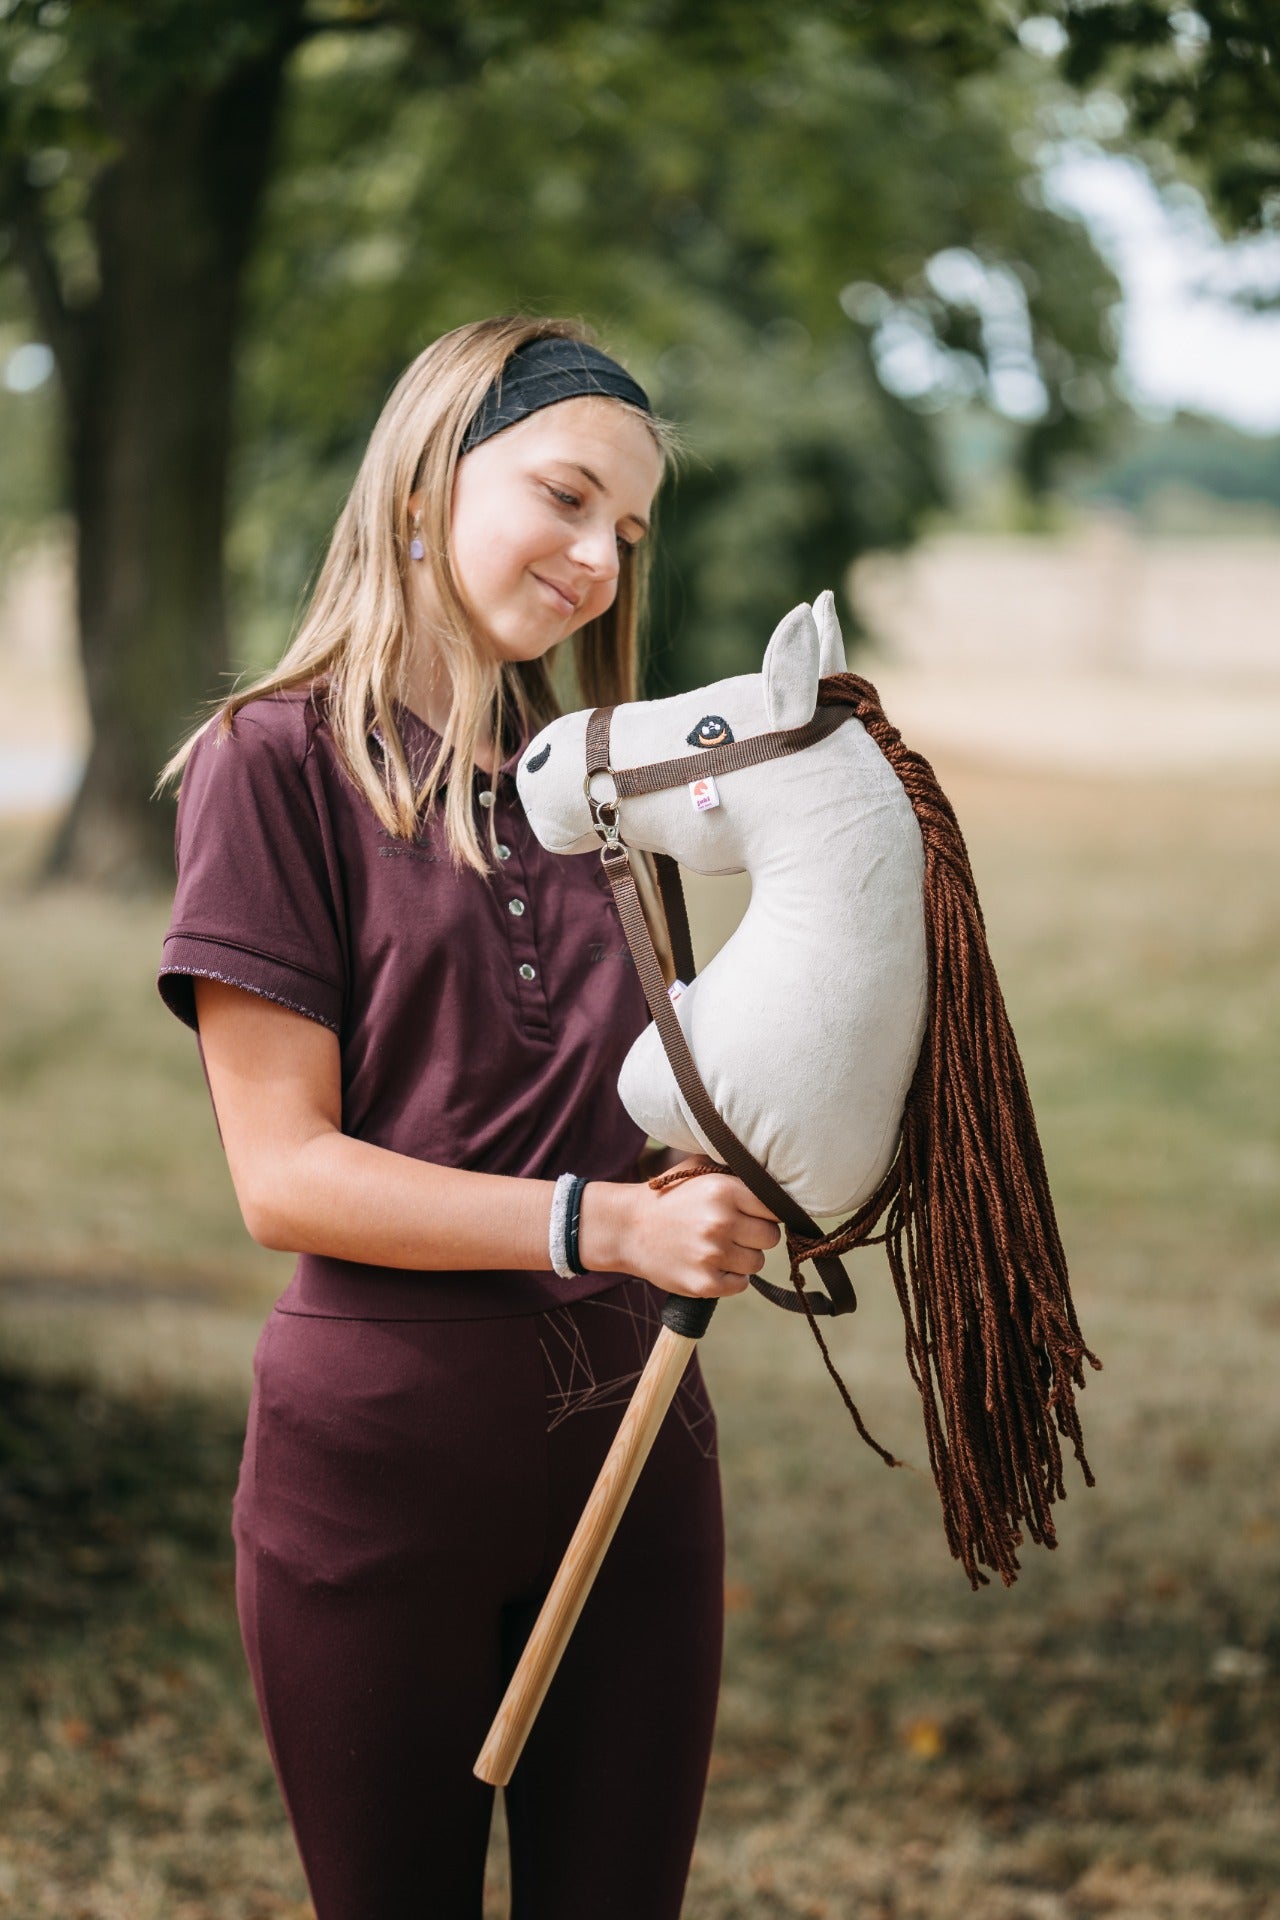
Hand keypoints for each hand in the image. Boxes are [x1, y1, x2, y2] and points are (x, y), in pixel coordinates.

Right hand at [582, 1156, 780, 1299]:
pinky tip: (710, 1264)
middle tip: (733, 1232)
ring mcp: (712, 1255)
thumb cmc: (669, 1197)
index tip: (753, 1214)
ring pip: (756, 1263)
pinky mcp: (704, 1284)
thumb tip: (777, 1175)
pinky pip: (741, 1285)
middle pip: (770, 1237)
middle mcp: (720, 1222)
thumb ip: (736, 1169)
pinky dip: (730, 1278)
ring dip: (742, 1258)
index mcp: (723, 1190)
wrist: (627, 1228)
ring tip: (717, 1247)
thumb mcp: (699, 1169)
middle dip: (756, 1236)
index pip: (774, 1207)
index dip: (766, 1211)